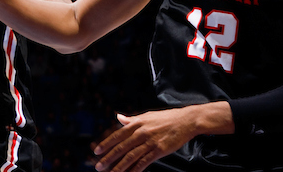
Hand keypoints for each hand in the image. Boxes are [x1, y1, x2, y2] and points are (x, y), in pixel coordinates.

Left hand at [93, 104, 223, 171]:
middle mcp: (141, 132)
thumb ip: (131, 119)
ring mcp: (150, 142)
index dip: (106, 144)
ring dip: (119, 166)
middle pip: (121, 147)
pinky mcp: (159, 150)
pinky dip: (135, 169)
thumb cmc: (166, 118)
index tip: (97, 151)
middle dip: (108, 158)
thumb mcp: (146, 116)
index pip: (117, 135)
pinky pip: (144, 162)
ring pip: (131, 156)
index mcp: (136, 123)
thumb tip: (118, 117)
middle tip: (98, 166)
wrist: (185, 120)